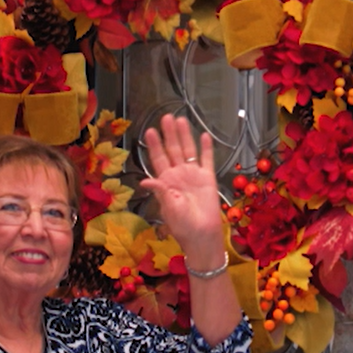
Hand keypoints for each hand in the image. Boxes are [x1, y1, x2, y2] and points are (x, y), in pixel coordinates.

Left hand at [140, 114, 225, 270]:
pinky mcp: (208, 178)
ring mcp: (193, 175)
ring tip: (180, 120)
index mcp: (166, 182)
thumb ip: (160, 191)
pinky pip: (207, 160)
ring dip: (184, 136)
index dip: (154, 145)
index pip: (158, 159)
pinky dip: (206, 148)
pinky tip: (203, 135)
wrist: (202, 235)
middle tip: (165, 117)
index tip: (149, 131)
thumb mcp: (168, 207)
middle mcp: (178, 175)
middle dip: (168, 134)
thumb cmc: (182, 225)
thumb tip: (144, 181)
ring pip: (188, 150)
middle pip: (172, 150)